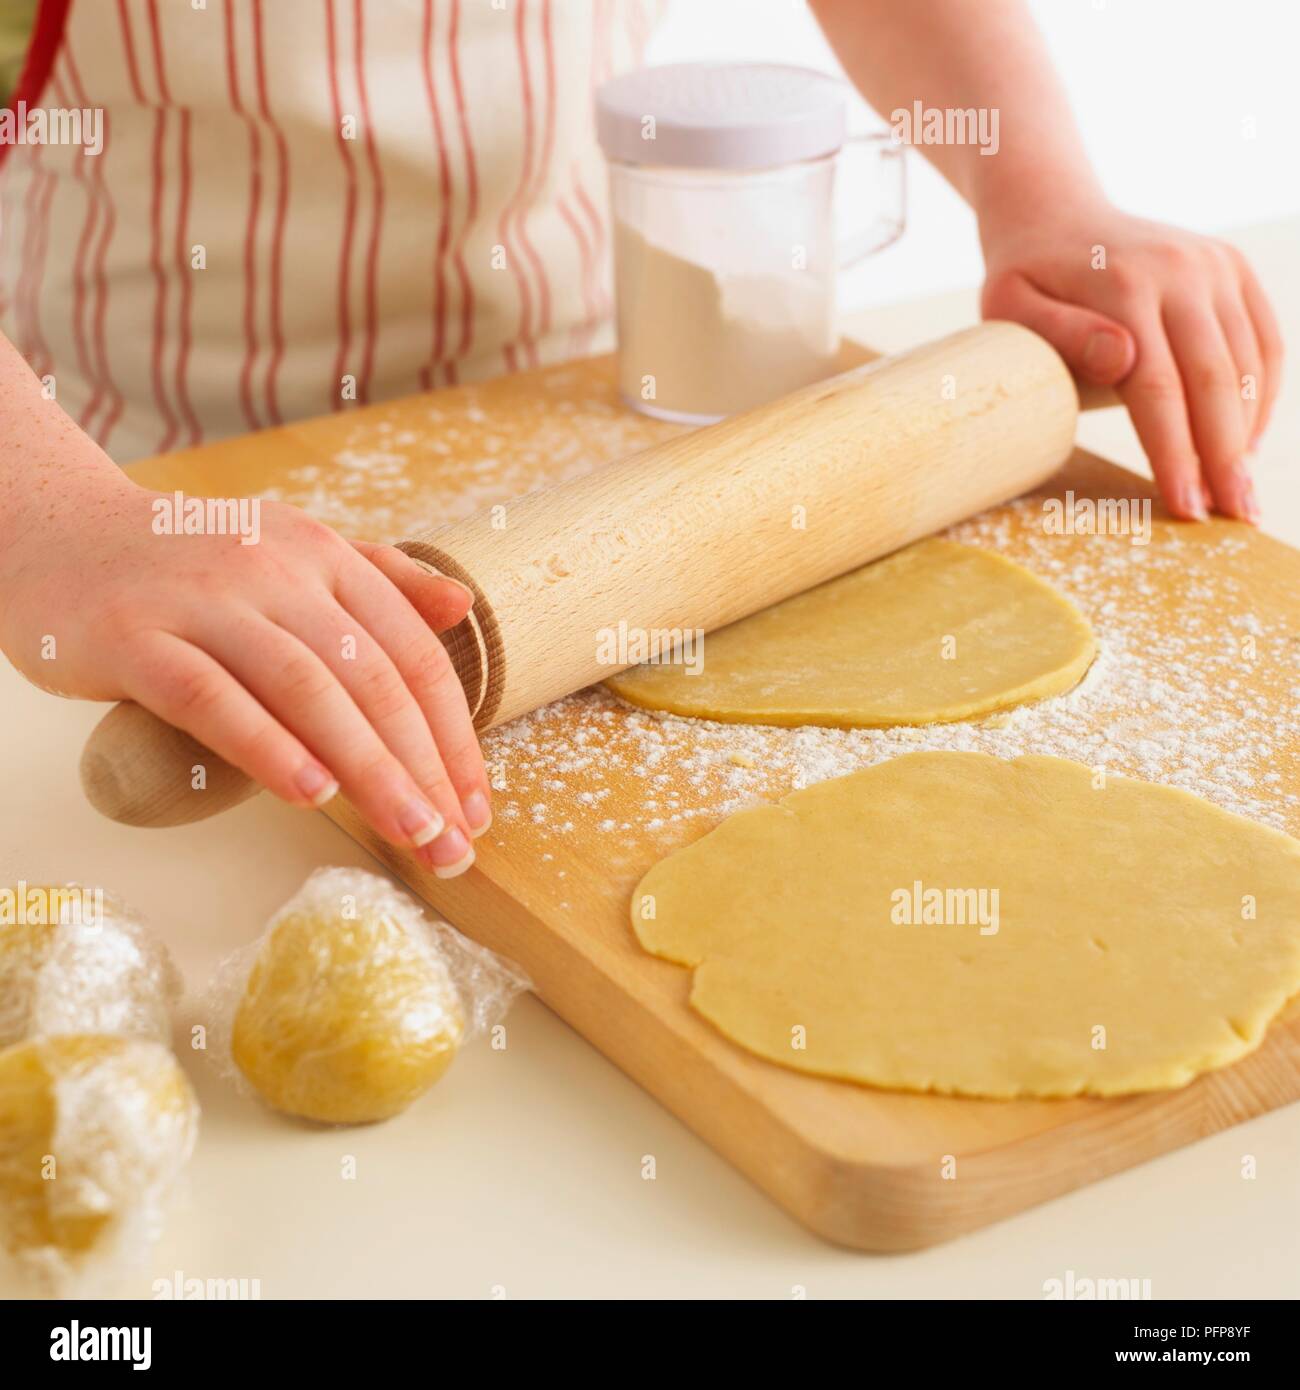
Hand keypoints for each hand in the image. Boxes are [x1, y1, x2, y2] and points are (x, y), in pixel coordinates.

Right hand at [0, 469, 489, 874]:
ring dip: (368, 768)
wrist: (55, 530)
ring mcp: (204, 601)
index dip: (453, 734)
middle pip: (371, 679)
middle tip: (454, 844)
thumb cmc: (186, 562)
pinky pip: (212, 696)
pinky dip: (267, 746)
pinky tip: (312, 793)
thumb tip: (460, 608)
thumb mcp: (291, 550)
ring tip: (410, 833)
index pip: (412, 655)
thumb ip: (378, 575)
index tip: (476, 806)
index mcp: (323, 555)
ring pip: (306, 690)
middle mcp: (275, 569)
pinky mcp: (135, 636)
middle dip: (425, 768)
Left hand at [979, 197, 1282, 521]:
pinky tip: (1246, 443)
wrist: (1054, 215)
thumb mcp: (1009, 306)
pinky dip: (1263, 395)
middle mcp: (1182, 270)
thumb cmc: (1023, 279)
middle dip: (1225, 457)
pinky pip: (1266, 340)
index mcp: (1124, 285)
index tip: (1185, 507)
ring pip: (1250, 363)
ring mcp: (1214, 265)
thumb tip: (1124, 359)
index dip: (1175, 452)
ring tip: (1240, 495)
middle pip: (1215, 380)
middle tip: (1233, 517)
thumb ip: (1059, 334)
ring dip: (1248, 434)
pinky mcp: (1233, 268)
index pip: (1159, 387)